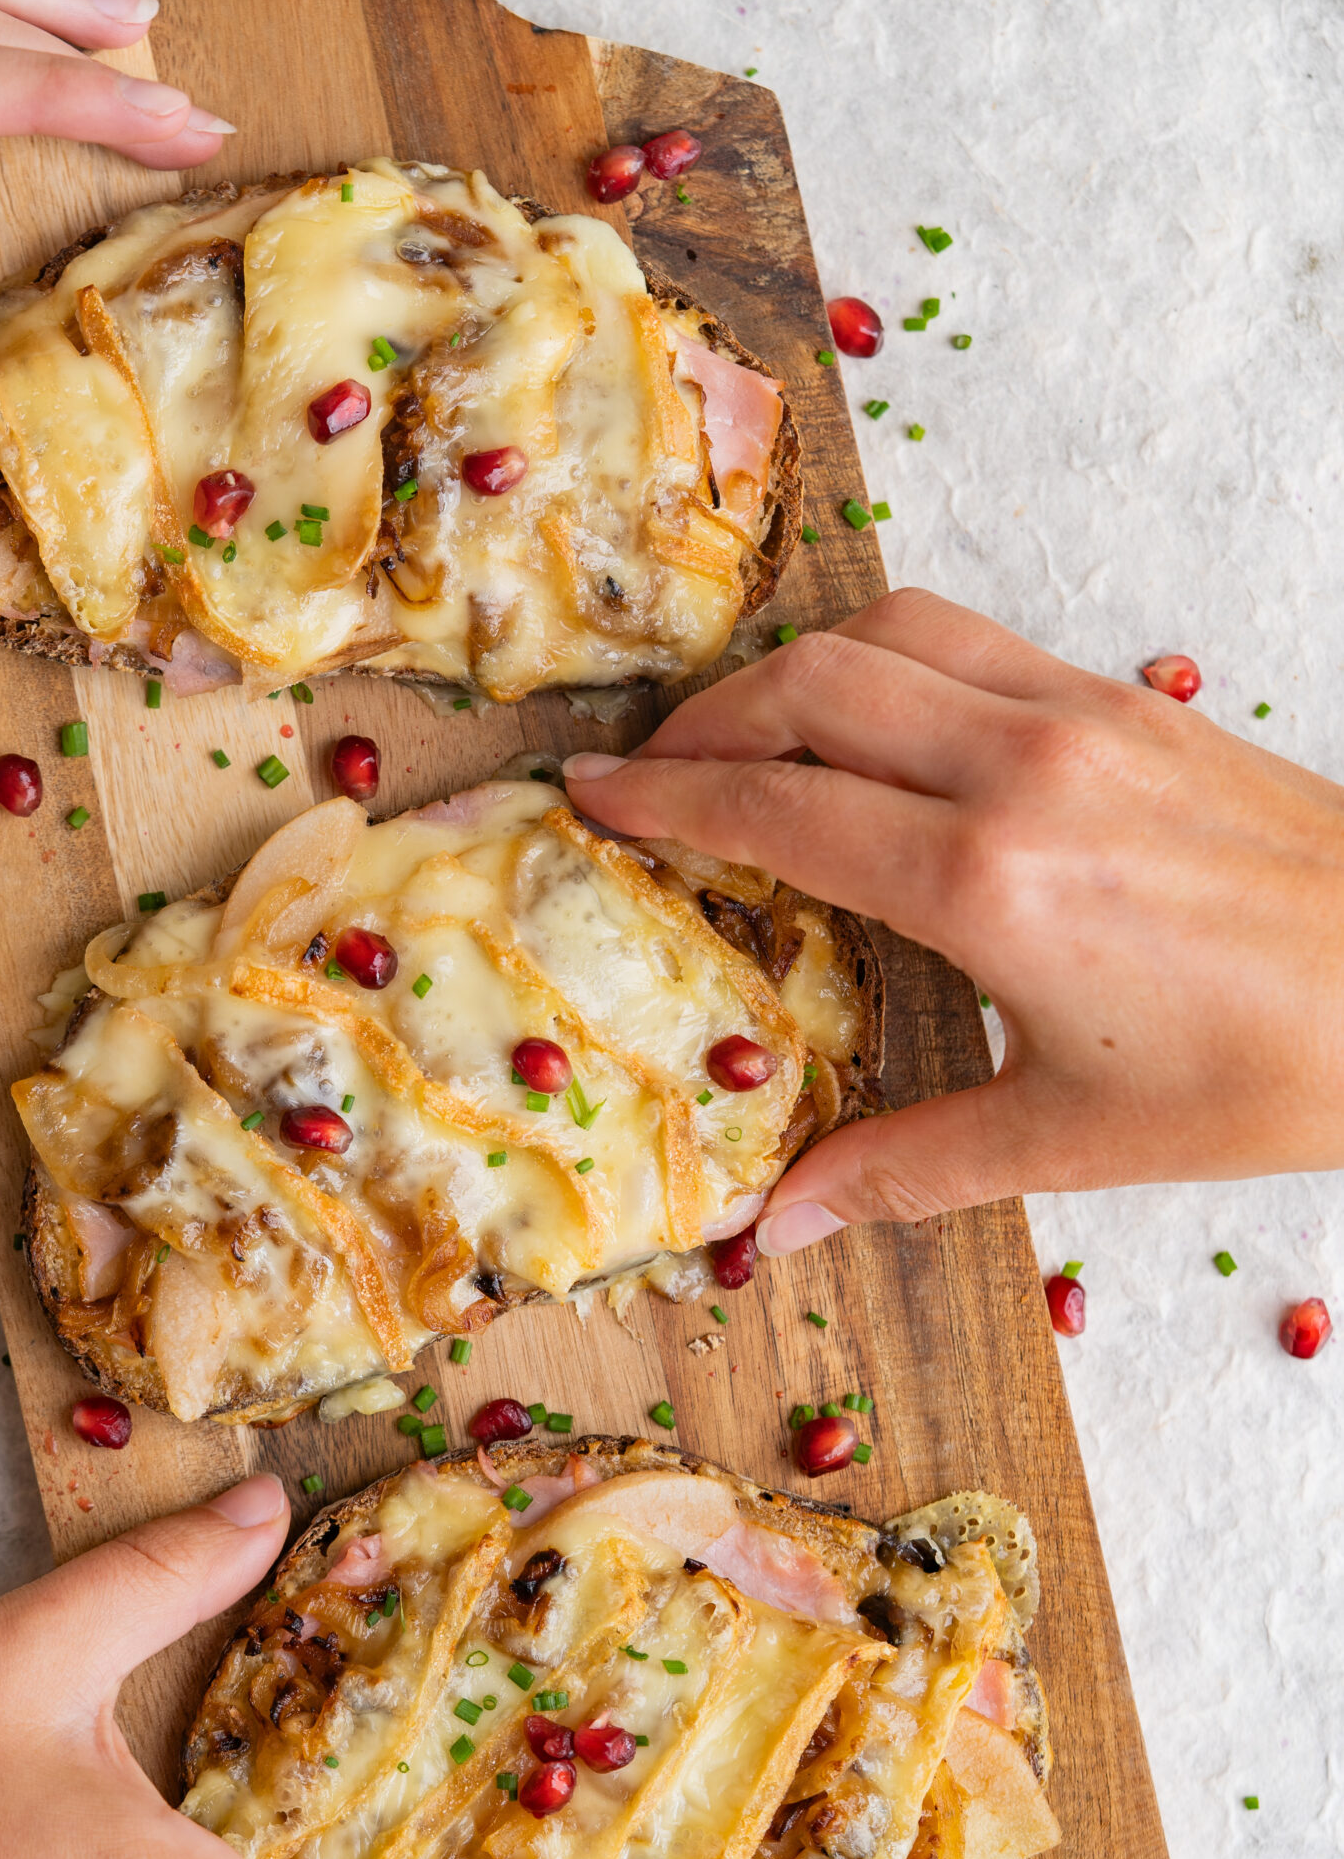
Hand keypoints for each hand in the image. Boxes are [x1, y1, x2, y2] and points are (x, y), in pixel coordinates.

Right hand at [565, 588, 1343, 1245]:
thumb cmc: (1268, 1071)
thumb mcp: (1069, 1136)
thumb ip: (900, 1166)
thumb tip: (774, 1229)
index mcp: (991, 879)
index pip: (778, 806)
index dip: (666, 797)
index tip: (591, 793)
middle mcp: (1024, 767)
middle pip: (811, 685)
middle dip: (706, 720)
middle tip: (648, 772)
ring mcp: (1083, 713)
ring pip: (888, 629)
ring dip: (793, 671)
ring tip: (744, 735)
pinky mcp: (1127, 699)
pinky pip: (968, 637)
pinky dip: (886, 657)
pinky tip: (871, 722)